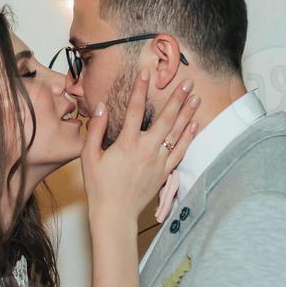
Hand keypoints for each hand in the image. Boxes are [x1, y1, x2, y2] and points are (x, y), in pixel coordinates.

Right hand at [81, 72, 198, 224]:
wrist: (115, 213)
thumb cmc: (99, 186)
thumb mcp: (89, 156)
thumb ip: (96, 129)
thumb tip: (102, 107)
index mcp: (126, 144)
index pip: (135, 109)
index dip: (140, 89)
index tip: (145, 73)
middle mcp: (146, 150)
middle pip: (165, 118)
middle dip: (177, 98)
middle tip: (187, 81)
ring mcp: (158, 161)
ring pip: (177, 132)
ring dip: (187, 112)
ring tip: (196, 96)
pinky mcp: (164, 172)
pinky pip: (180, 151)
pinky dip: (188, 136)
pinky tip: (194, 123)